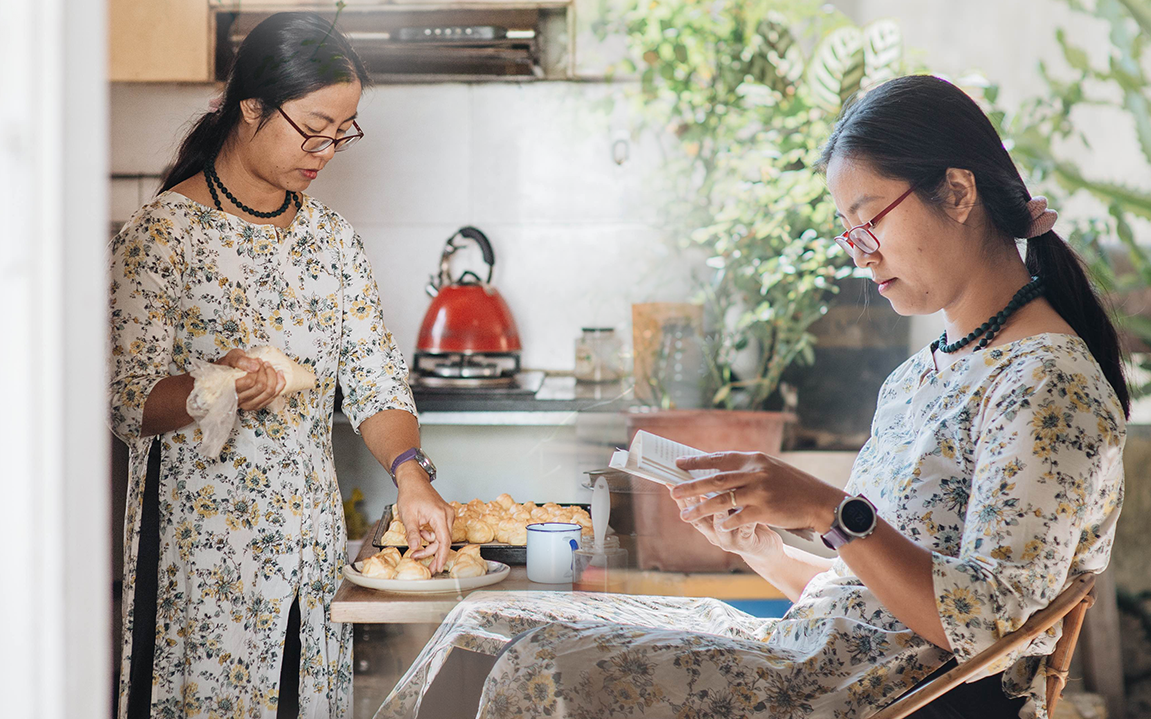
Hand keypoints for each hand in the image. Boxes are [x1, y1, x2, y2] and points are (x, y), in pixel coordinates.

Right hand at [217, 349, 284, 410]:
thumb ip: (241, 360)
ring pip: (269, 393)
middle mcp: (239, 399)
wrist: (225, 375)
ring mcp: (248, 404)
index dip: (257, 369)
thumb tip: (255, 366)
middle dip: (266, 372)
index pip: (250, 381)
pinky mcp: (256, 404)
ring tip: (269, 367)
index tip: (257, 360)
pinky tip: (279, 375)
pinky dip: (280, 385)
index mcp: (230, 388)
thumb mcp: (231, 358)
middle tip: (263, 363)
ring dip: (273, 377)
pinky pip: (273, 397)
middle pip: (261, 387)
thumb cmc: (227, 367)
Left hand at [395, 467, 453, 573]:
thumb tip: (415, 547)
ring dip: (429, 544)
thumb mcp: (408, 516)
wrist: (413, 480)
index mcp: (440, 515)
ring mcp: (447, 515)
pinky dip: (430, 536)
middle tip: (416, 558)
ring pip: (441, 537)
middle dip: (430, 552)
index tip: (437, 568)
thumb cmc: (411, 494)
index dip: (441, 557)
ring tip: (415, 545)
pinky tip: (420, 533)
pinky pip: (439, 531)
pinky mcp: (443, 515)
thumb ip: (413, 533)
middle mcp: (447, 515)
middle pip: (443, 541)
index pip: (444, 541)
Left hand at [671, 451, 844, 535]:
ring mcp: (759, 492)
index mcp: (754, 459)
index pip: (719, 458)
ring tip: (685, 515)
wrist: (819, 501)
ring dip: (701, 509)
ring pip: (722, 500)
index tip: (678, 464)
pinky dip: (725, 522)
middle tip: (673, 491)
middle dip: (691, 486)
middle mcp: (755, 473)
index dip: (697, 461)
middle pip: (715, 479)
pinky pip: (738, 517)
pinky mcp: (765, 510)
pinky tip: (717, 526)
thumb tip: (718, 470)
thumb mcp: (770, 468)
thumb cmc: (794, 485)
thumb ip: (747, 468)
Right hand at [671, 488, 784, 558]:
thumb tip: (703, 466)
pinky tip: (747, 510)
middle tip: (685, 489)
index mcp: (708, 521)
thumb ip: (717, 493)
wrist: (764, 547)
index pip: (689, 509)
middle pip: (700, 518)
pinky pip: (745, 531)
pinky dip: (745, 520)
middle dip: (692, 501)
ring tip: (716, 500)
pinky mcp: (747, 544)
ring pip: (720, 525)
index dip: (681, 496)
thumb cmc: (746, 519)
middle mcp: (714, 532)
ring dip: (717, 511)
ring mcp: (730, 539)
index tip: (672, 481)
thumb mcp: (729, 506)